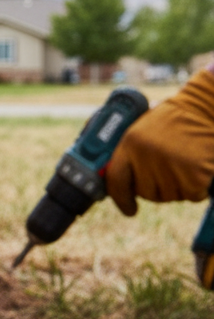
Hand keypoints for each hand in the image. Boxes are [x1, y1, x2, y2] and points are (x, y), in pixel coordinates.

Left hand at [106, 70, 213, 215]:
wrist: (205, 108)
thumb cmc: (172, 120)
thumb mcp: (141, 130)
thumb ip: (128, 154)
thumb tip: (114, 182)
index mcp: (129, 143)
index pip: (116, 180)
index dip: (121, 199)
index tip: (130, 209)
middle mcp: (146, 155)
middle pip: (146, 193)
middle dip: (156, 188)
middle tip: (168, 169)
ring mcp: (171, 165)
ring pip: (170, 196)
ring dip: (178, 187)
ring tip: (183, 162)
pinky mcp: (195, 173)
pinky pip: (192, 195)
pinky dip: (197, 188)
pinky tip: (198, 168)